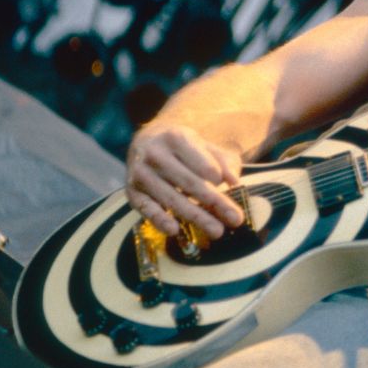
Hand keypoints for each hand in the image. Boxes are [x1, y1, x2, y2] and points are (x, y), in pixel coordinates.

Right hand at [125, 126, 245, 237]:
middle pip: (189, 183)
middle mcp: (155, 154)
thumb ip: (222, 161)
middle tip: (235, 219)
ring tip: (217, 230)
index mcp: (176, 137)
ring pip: (172, 198)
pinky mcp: (131, 191)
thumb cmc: (185, 147)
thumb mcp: (205, 146)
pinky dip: (159, 219)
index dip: (214, 174)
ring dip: (196, 217)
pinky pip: (146, 208)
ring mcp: (141, 173)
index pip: (199, 161)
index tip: (229, 186)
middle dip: (215, 202)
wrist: (148, 140)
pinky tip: (174, 230)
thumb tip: (233, 181)